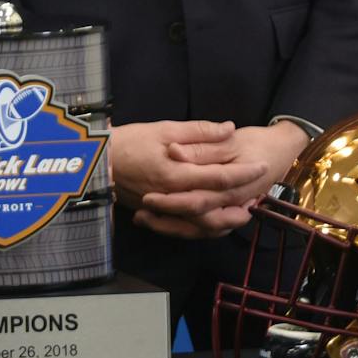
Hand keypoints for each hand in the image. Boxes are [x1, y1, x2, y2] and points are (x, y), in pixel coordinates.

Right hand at [109, 120, 263, 238]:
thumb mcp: (164, 128)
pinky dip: (206, 227)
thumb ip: (199, 131)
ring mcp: (164, 210)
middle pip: (216, 207)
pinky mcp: (158, 215)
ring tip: (244, 210)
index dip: (244, 172)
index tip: (262, 165)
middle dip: (241, 200)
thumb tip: (228, 129)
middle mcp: (172, 197)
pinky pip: (187, 229)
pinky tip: (217, 220)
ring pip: (203, 224)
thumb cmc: (128, 141)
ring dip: (227, 220)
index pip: (220, 177)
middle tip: (261, 192)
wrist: (94, 163)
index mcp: (176, 173)